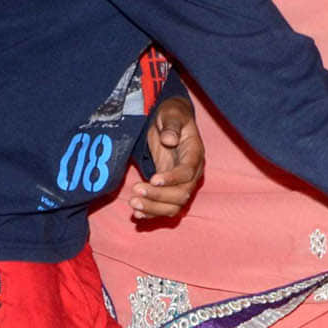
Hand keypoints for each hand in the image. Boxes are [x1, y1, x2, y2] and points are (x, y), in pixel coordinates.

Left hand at [132, 97, 204, 218]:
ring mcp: (181, 183)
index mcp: (195, 154)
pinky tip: (137, 213)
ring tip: (133, 203)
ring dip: (154, 208)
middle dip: (159, 196)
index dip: (173, 179)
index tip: (153, 180)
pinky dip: (152, 213)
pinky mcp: (170, 189)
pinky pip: (165, 208)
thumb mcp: (172, 114)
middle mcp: (192, 173)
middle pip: (182, 194)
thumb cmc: (172, 116)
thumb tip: (169, 140)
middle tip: (135, 190)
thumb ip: (172, 125)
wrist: (169, 122)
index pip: (188, 172)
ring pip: (175, 206)